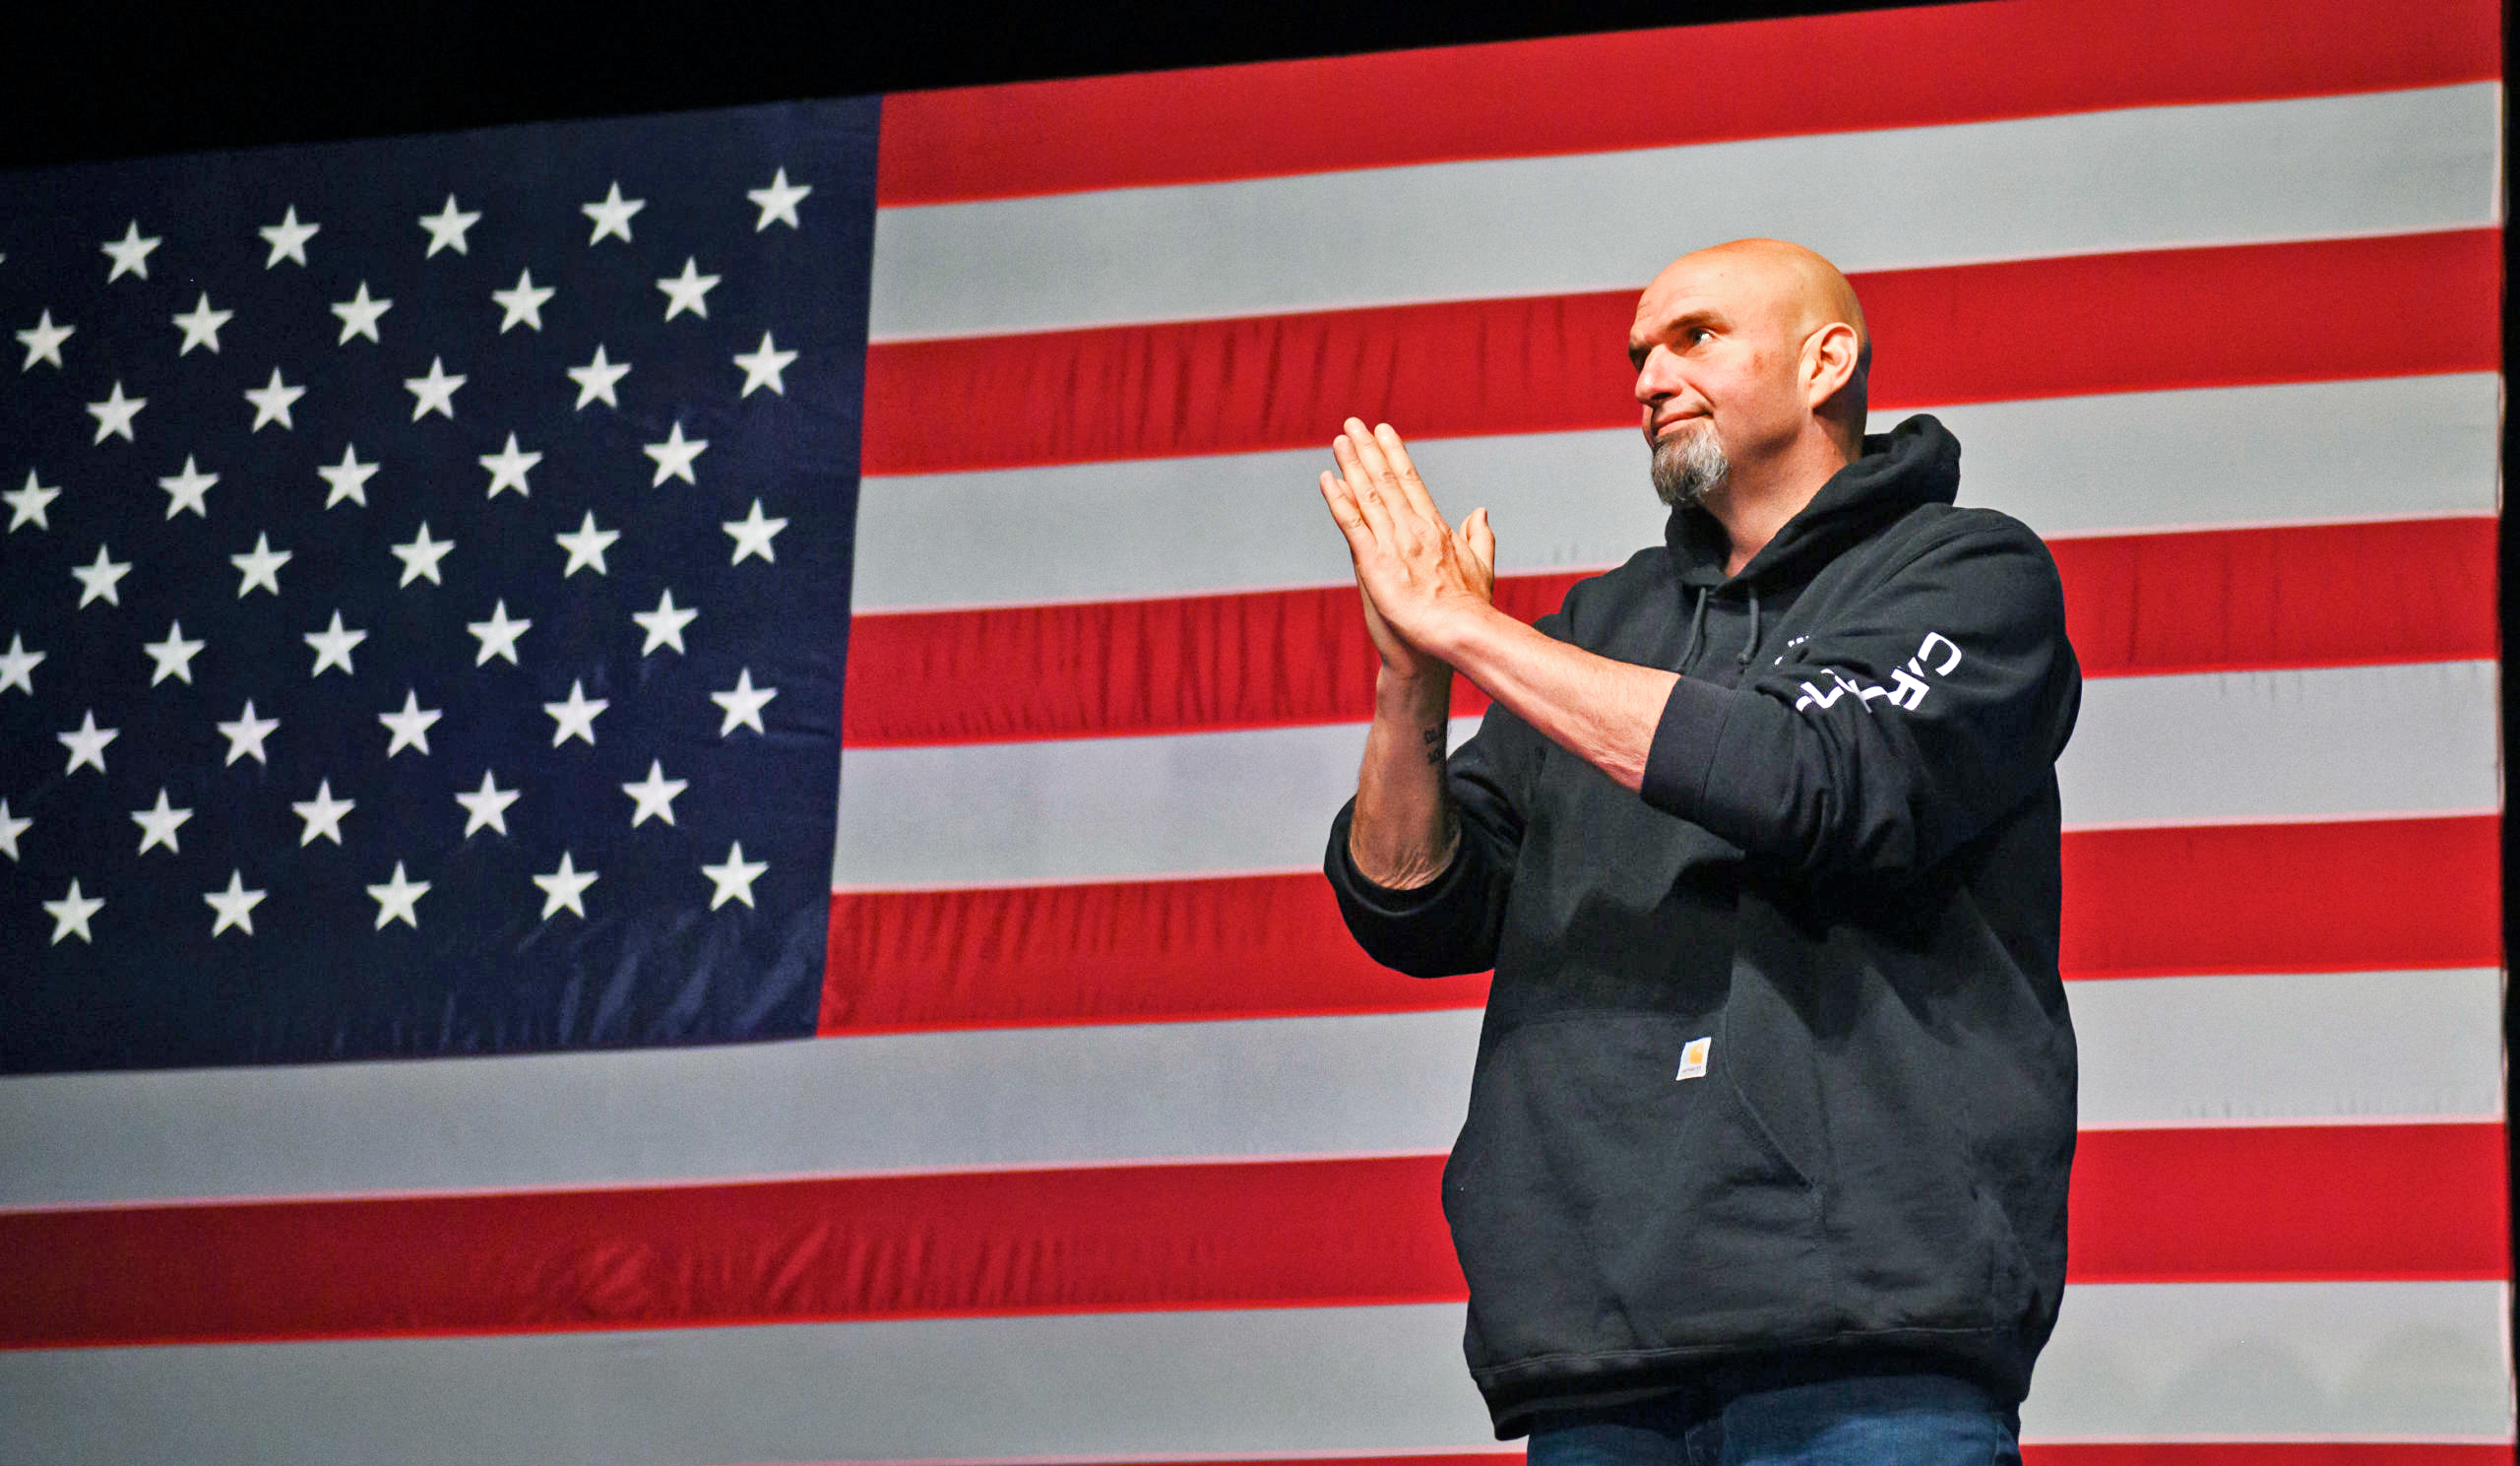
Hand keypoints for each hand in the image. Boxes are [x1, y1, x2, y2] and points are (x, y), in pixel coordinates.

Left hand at [1318, 419, 1496, 681]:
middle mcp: (1414, 529)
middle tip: (1352, 424)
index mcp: (1436, 529)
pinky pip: (1352, 524)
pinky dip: (1338, 501)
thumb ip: (1480, 537)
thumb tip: (1480, 512)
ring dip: (1352, 465)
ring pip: (1368, 495)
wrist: (1460, 635)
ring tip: (1339, 440)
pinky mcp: (1375, 563)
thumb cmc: (1472, 610)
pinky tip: (1327, 480)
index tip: (1383, 431)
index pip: (1412, 481)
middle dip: (1368, 450)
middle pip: (1387, 481)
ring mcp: (1394, 544)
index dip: (1395, 454)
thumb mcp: (1482, 567)